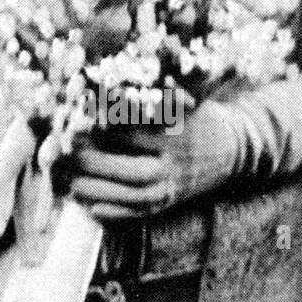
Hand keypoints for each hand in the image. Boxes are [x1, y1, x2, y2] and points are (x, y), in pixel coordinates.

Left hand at [62, 101, 244, 220]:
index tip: (80, 126)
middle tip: (70, 156)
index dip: (106, 133)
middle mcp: (175, 167)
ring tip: (71, 184)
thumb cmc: (199, 119)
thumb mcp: (185, 102)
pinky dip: (114, 214)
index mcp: (178, 138)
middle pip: (135, 172)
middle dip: (99, 166)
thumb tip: (126, 87)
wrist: (231, 152)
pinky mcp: (168, 204)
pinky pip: (140, 215)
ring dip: (100, 193)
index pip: (138, 137)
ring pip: (134, 198)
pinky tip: (89, 208)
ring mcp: (172, 189)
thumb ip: (160, 97)